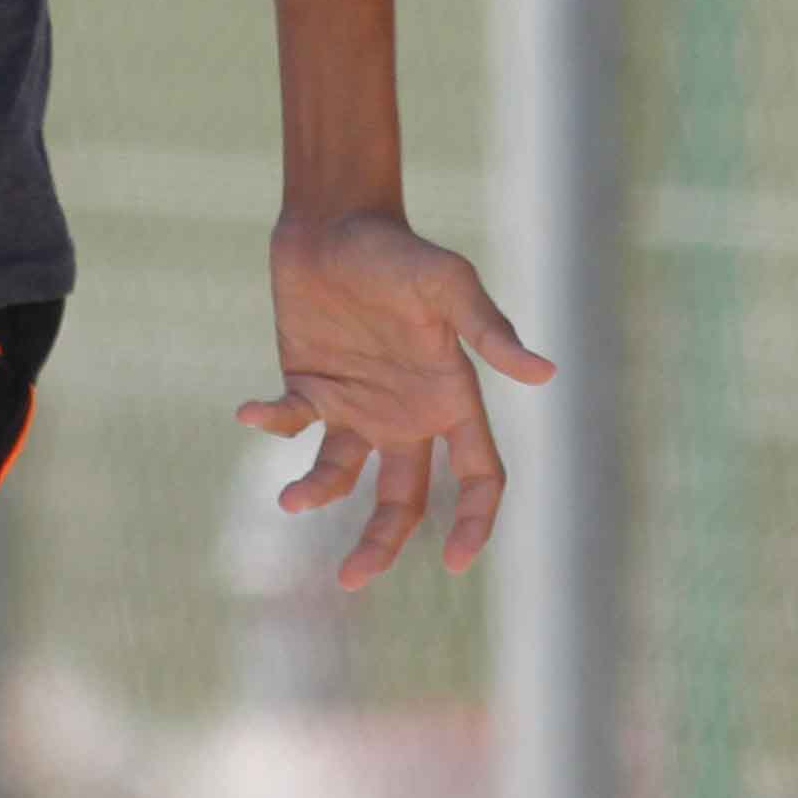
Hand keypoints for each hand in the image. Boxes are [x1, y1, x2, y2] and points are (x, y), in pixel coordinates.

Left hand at [239, 209, 554, 589]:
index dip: (474, 522)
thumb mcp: (447, 285)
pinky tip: (252, 410)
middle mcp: (407, 413)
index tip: (452, 562)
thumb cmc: (398, 248)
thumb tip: (545, 374)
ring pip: (345, 478)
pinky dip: (271, 424)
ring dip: (318, 494)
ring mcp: (357, 405)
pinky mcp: (309, 387)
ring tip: (292, 499)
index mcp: (451, 396)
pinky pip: (291, 425)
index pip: (481, 476)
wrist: (333, 219)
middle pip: (405, 501)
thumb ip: (488, 331)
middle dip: (383, 543)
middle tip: (352, 579)